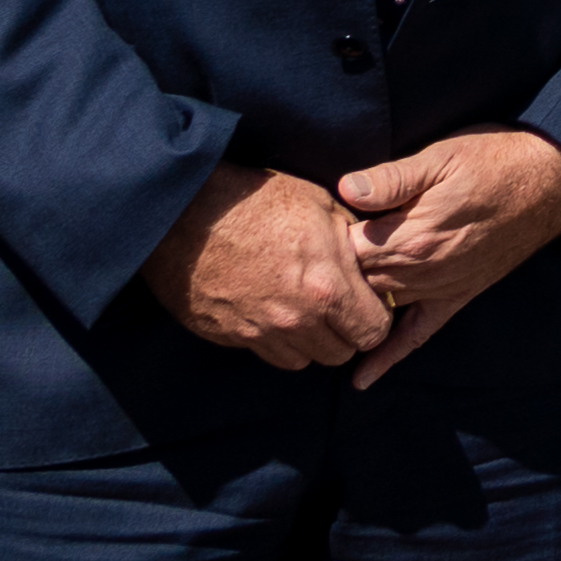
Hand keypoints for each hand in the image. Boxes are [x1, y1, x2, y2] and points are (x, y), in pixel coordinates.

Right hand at [141, 163, 391, 371]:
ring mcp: (259, 333)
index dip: (376, 319)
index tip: (368, 304)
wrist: (184, 213)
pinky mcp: (229, 337)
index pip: (373, 332)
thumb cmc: (255, 201)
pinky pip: (265, 353)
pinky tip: (270, 309)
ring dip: (309, 341)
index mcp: (326, 287)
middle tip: (337, 308)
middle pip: (340, 354)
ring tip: (303, 309)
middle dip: (345, 334)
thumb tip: (372, 260)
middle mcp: (296, 320)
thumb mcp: (319, 205)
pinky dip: (275, 340)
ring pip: (302, 360)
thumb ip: (352, 242)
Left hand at [332, 129, 560, 388]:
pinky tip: (361, 379)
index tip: (308, 230)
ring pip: (378, 307)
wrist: (554, 178)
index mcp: (412, 234)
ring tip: (314, 307)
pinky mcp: (457, 297)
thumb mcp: (442, 156)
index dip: (322, 240)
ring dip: (348, 308)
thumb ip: (393, 177)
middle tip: (305, 265)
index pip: (344, 249)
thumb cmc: (496, 158)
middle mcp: (422, 269)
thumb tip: (346, 187)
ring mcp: (440, 288)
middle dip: (329, 276)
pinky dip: (388, 358)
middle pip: (355, 282)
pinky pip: (417, 335)